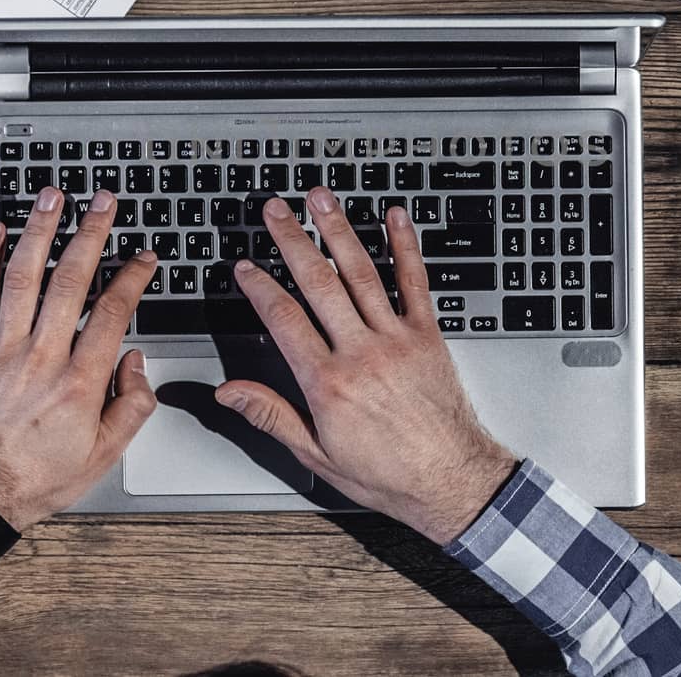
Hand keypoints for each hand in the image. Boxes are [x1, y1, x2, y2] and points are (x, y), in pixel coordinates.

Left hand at [0, 186, 157, 556]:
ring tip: (52, 196)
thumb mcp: (105, 454)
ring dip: (39, 230)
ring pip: (23, 276)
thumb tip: (136, 362)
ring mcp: (4, 350)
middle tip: (103, 202)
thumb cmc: (40, 476)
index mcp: (80, 381)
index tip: (144, 257)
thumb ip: (131, 405)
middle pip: (70, 279)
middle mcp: (42, 357)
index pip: (113, 312)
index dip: (132, 277)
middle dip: (90, 233)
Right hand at [216, 187, 516, 544]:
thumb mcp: (317, 454)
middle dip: (292, 241)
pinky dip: (405, 247)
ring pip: (361, 274)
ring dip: (339, 231)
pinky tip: (396, 218)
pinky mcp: (428, 336)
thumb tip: (230, 393)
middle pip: (318, 284)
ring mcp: (397, 339)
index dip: (260, 288)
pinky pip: (415, 283)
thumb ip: (271, 415)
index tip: (245, 266)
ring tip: (321, 199)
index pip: (284, 320)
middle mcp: (361, 352)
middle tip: (275, 210)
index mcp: (328, 382)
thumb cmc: (388, 474)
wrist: (450, 481)